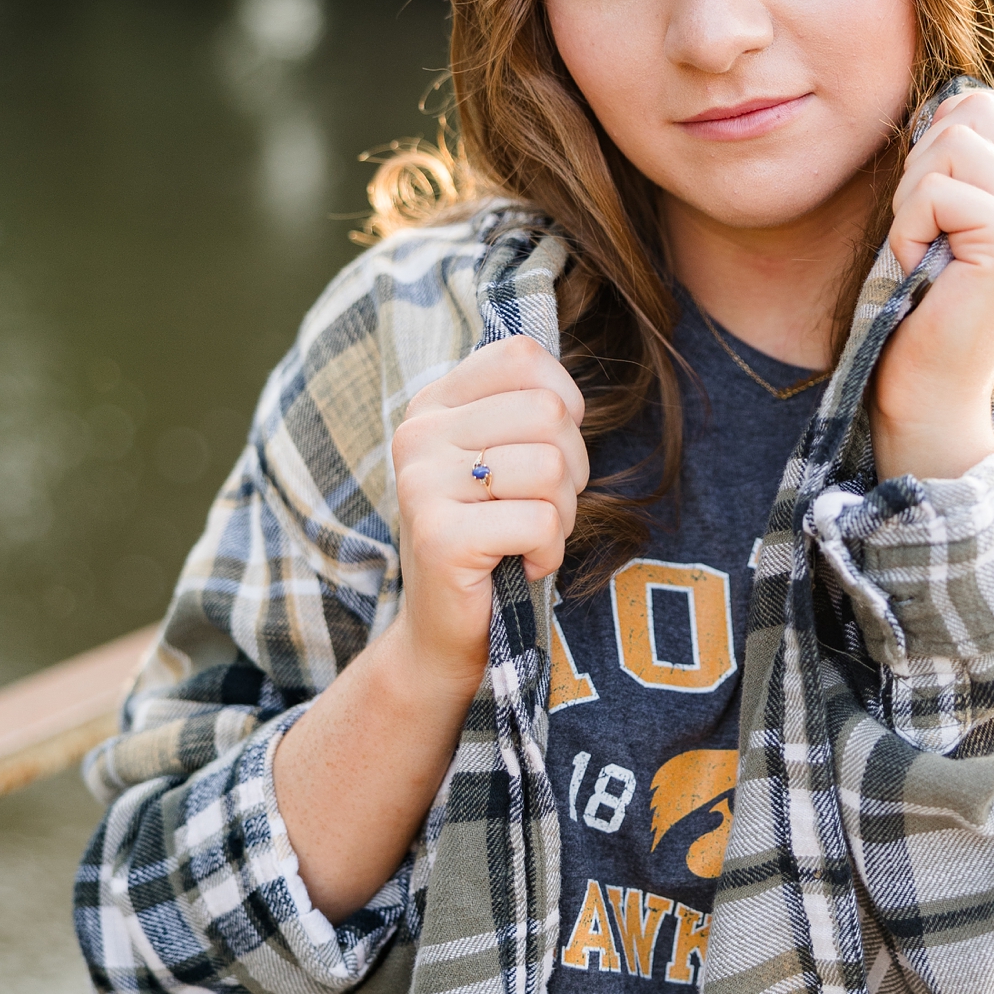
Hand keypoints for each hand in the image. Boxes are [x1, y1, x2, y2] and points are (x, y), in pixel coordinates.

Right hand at [388, 334, 588, 692]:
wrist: (444, 635)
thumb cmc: (492, 542)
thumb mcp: (504, 461)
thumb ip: (525, 412)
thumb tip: (574, 390)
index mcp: (434, 404)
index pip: (523, 359)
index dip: (564, 402)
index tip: (548, 452)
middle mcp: (418, 434)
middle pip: (549, 413)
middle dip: (572, 469)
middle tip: (543, 510)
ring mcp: (422, 484)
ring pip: (550, 466)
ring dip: (562, 514)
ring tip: (531, 539)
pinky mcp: (440, 536)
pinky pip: (539, 521)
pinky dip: (549, 551)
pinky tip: (523, 566)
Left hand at [871, 87, 993, 479]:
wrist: (927, 395)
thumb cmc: (918, 310)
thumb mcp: (937, 221)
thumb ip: (957, 163)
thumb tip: (956, 99)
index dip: (942, 138)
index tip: (934, 210)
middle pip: (972, 111)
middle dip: (923, 167)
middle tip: (926, 236)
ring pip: (954, 143)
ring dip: (913, 201)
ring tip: (927, 255)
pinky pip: (936, 191)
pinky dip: (909, 231)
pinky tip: (924, 273)